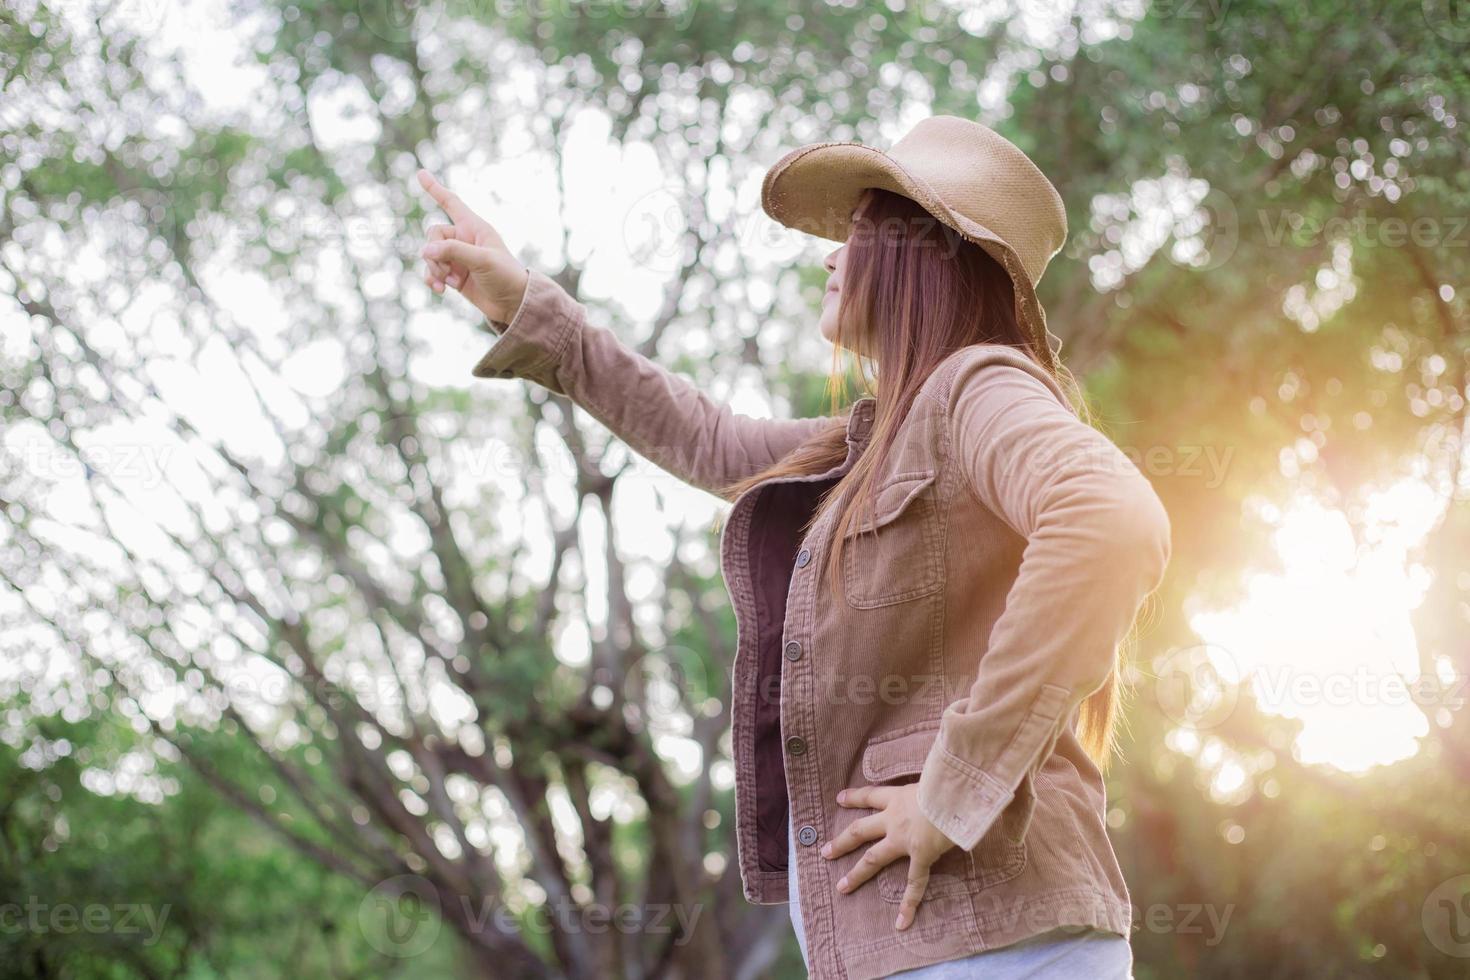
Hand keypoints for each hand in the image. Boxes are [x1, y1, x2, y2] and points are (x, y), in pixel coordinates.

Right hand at [416, 169, 528, 323]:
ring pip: (431, 255)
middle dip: (434, 253)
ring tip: (448, 283)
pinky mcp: (454, 275)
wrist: (514, 304)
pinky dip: (433, 279)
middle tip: (448, 271)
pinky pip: (432, 272)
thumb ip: (453, 252)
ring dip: (435, 270)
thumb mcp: (483, 260)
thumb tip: (424, 251)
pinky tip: (440, 290)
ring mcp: (458, 257)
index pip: (451, 203)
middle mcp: (464, 239)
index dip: (435, 189)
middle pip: (434, 234)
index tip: (420, 173)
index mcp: (474, 227)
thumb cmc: (506, 276)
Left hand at [821, 783, 957, 929]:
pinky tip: (901, 922)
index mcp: (898, 797)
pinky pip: (914, 884)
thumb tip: (942, 778)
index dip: (854, 797)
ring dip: (857, 874)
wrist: (955, 794)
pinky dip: (908, 904)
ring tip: (842, 887)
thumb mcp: (933, 777)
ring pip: (874, 859)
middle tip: (826, 852)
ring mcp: (903, 840)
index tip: (839, 799)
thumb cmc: (949, 780)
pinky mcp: (920, 855)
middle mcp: (894, 819)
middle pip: (860, 830)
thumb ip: (930, 783)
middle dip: (842, 842)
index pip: (871, 796)